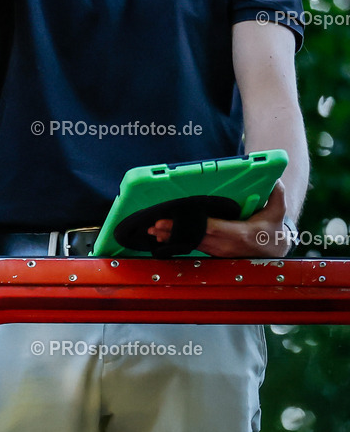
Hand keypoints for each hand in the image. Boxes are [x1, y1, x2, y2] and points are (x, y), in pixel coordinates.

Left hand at [148, 182, 290, 257]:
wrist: (275, 251)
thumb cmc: (273, 230)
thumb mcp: (277, 212)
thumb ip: (276, 195)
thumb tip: (275, 180)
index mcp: (240, 234)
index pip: (213, 228)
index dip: (193, 225)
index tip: (177, 221)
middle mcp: (226, 245)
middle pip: (197, 236)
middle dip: (175, 231)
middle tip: (155, 225)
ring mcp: (220, 250)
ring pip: (193, 243)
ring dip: (173, 237)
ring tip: (154, 231)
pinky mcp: (215, 252)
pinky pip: (195, 246)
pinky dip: (179, 241)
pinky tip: (164, 238)